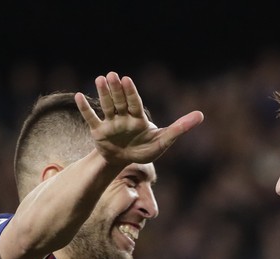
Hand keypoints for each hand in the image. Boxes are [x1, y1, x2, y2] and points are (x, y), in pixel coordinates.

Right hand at [75, 71, 203, 164]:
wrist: (126, 162)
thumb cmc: (145, 150)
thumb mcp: (164, 141)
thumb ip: (180, 128)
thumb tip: (201, 115)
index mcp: (138, 118)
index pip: (135, 104)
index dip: (131, 93)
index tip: (126, 80)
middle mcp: (123, 118)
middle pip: (120, 102)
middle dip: (116, 90)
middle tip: (112, 75)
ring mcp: (111, 124)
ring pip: (106, 107)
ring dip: (102, 94)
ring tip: (99, 79)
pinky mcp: (99, 132)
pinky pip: (92, 119)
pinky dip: (85, 109)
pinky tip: (78, 96)